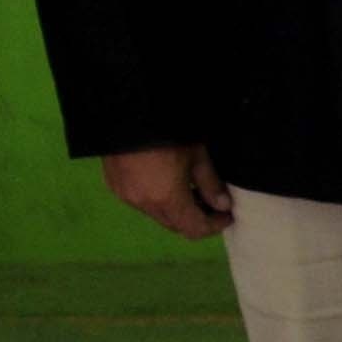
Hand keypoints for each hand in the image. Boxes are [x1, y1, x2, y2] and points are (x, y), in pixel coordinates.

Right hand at [100, 144, 233, 240]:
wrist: (127, 112)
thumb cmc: (168, 131)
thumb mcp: (198, 155)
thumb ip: (210, 184)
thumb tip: (222, 205)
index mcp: (166, 199)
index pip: (194, 229)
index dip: (214, 225)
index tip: (227, 215)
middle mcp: (143, 204)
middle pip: (175, 225)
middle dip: (196, 220)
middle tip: (213, 204)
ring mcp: (126, 196)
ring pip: (157, 215)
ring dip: (176, 211)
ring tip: (192, 191)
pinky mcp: (115, 186)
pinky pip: (141, 203)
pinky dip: (158, 201)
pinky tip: (167, 183)